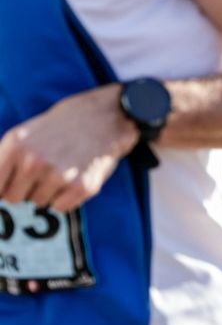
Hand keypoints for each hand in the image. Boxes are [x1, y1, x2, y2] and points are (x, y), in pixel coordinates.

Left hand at [0, 86, 137, 211]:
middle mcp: (34, 161)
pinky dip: (67, 197)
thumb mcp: (25, 133)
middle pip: (13, 198)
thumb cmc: (64, 125)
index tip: (14, 182)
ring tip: (64, 169)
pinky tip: (76, 177)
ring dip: (49, 191)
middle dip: (26, 189)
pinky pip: (60, 207)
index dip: (4, 185)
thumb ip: (4, 159)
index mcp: (16, 145)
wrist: (108, 116)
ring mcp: (59, 175)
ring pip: (39, 202)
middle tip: (44, 171)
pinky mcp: (82, 186)